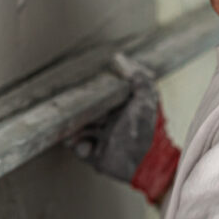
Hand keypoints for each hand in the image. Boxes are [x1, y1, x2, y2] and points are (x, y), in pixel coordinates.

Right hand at [67, 53, 180, 204]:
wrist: (143, 161)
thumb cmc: (147, 129)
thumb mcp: (146, 98)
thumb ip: (138, 78)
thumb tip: (119, 57)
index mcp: (119, 107)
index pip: (99, 96)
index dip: (89, 92)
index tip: (79, 86)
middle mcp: (108, 122)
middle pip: (84, 113)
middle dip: (77, 112)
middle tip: (71, 109)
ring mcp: (100, 138)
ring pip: (77, 130)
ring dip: (74, 130)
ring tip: (74, 129)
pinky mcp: (94, 154)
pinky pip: (79, 148)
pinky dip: (79, 146)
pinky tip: (87, 145)